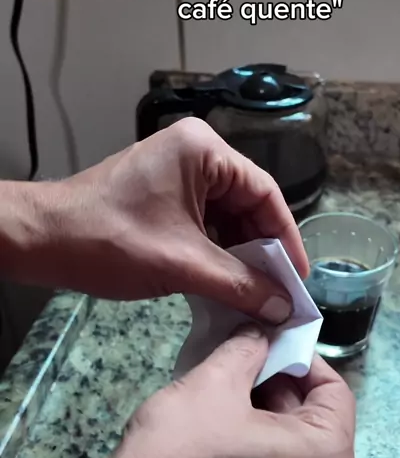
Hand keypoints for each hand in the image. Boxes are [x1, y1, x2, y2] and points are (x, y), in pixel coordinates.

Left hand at [4, 118, 307, 322]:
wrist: (42, 241)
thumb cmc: (111, 241)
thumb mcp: (184, 263)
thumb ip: (241, 284)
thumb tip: (285, 307)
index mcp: (204, 151)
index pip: (265, 193)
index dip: (286, 239)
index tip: (299, 279)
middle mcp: (195, 153)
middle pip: (247, 204)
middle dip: (262, 251)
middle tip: (280, 293)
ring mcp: (176, 173)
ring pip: (226, 217)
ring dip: (239, 256)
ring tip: (257, 295)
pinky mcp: (162, 195)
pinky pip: (203, 223)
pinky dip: (215, 253)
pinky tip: (226, 284)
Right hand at [118, 324, 355, 457]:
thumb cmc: (181, 452)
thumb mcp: (216, 382)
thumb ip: (249, 347)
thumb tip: (261, 332)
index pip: (334, 390)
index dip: (300, 357)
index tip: (265, 340)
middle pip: (313, 419)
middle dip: (276, 384)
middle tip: (236, 359)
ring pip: (291, 446)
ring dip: (261, 412)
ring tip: (219, 387)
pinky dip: (253, 444)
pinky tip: (213, 424)